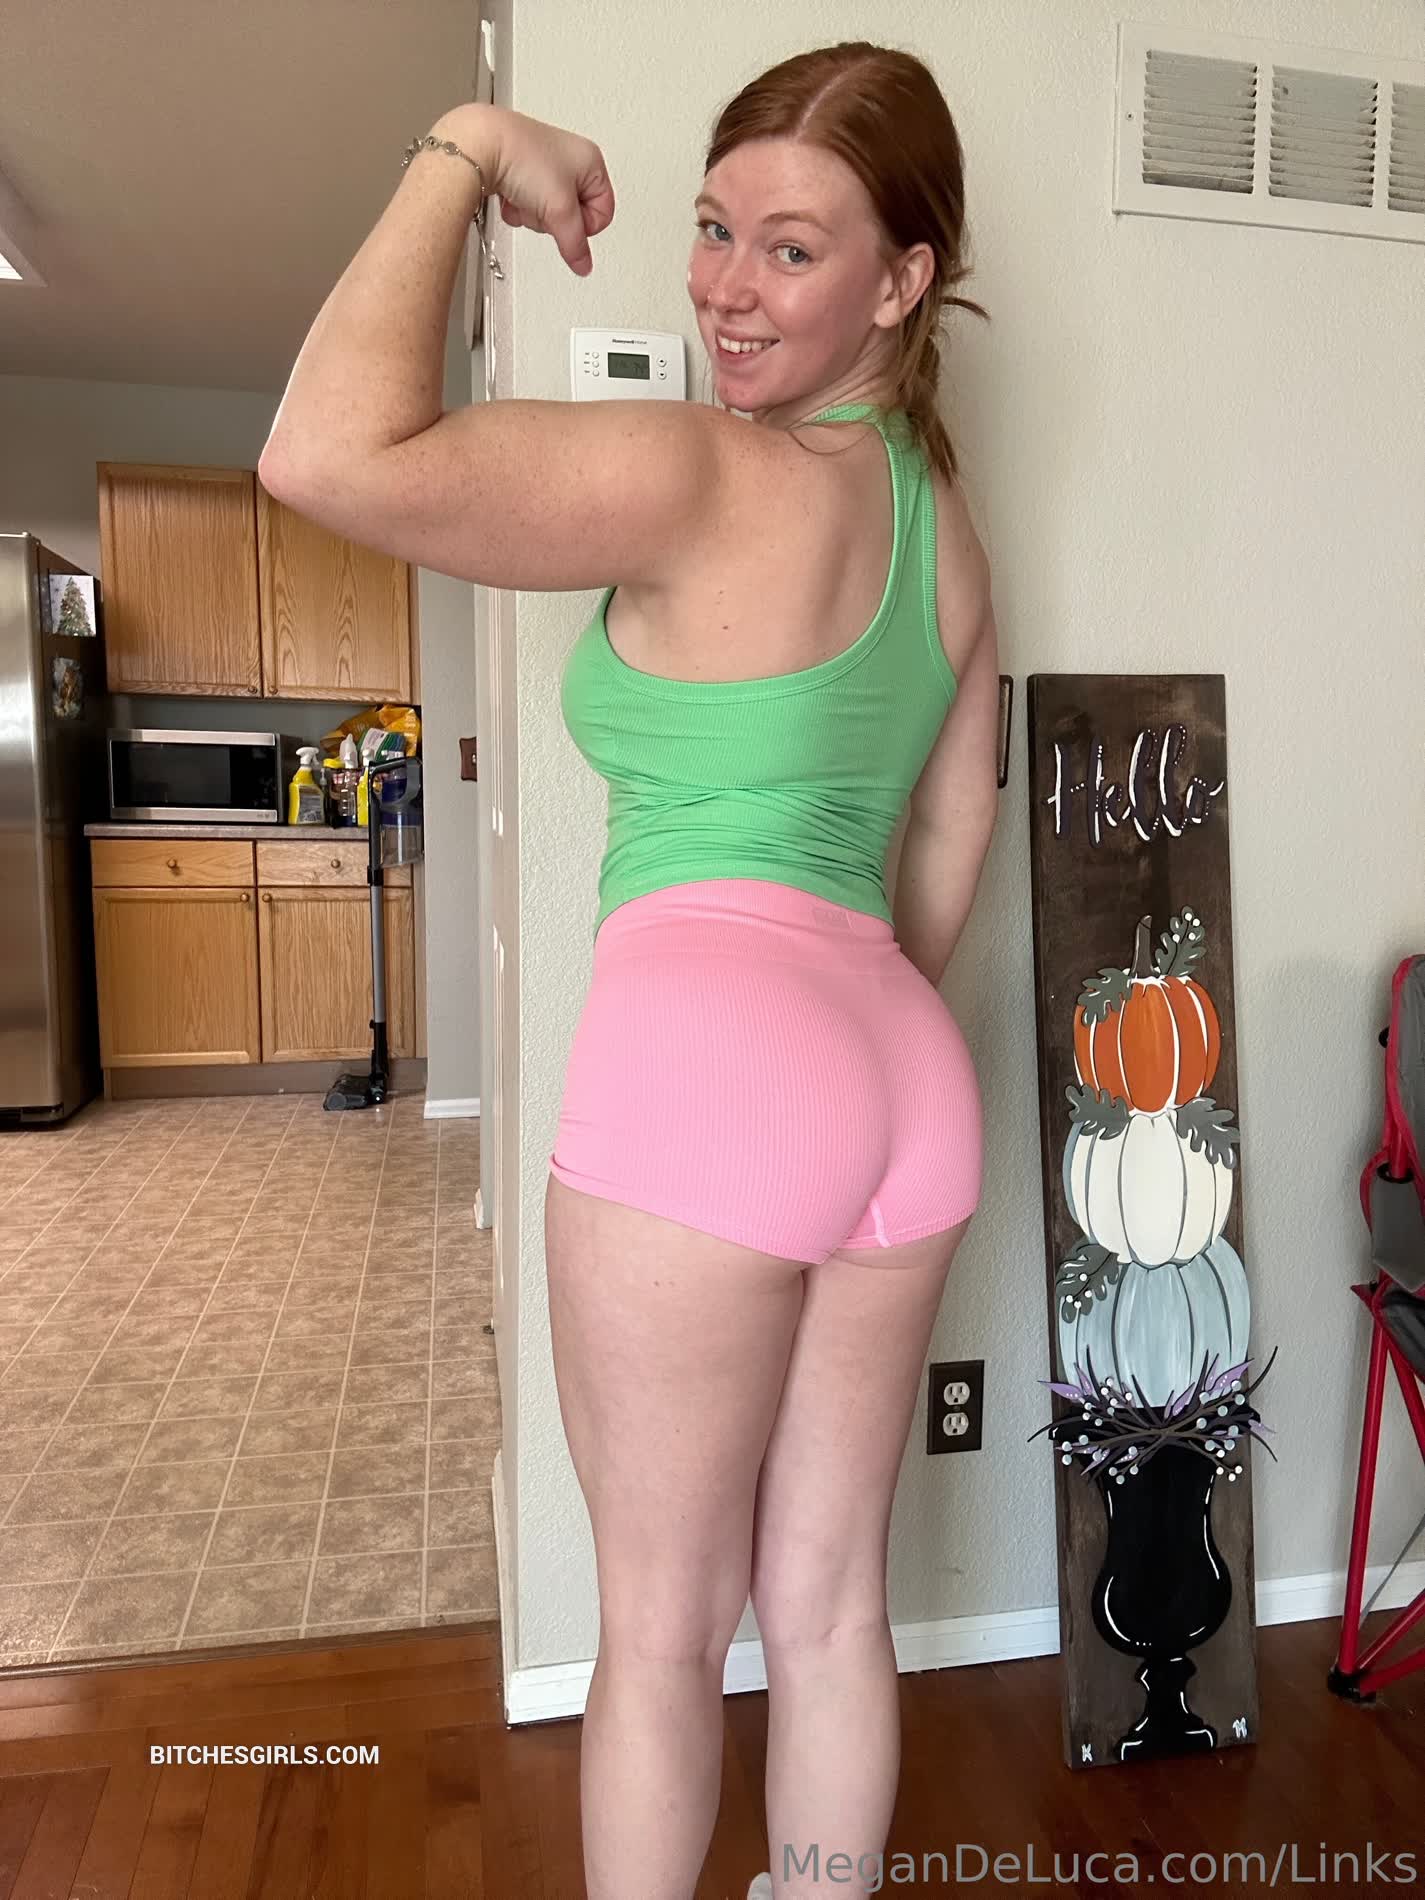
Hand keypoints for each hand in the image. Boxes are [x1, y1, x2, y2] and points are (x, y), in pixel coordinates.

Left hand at [452, 105, 613, 275]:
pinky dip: (518, 207)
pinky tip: (511, 195)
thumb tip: (584, 264)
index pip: (603, 214)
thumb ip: (575, 244)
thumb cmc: (522, 157)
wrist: (480, 145)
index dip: (584, 227)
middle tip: (544, 205)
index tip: (567, 223)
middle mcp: (569, 159)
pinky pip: (527, 206)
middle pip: (573, 216)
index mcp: (591, 161)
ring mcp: (543, 166)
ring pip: (548, 213)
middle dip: (554, 219)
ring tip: (524, 197)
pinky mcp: (520, 172)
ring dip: (535, 214)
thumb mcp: (559, 209)